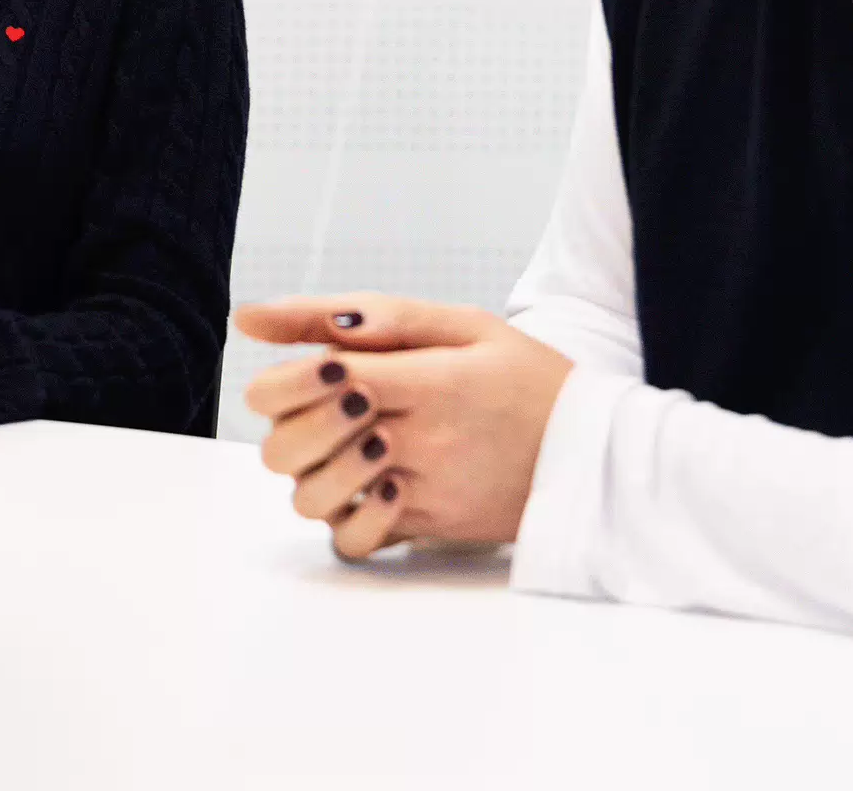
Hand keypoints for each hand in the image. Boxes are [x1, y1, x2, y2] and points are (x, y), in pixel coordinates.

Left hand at [233, 292, 573, 560]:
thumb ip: (366, 314)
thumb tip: (254, 316)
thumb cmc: (525, 376)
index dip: (291, 374)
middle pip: (294, 445)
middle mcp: (419, 443)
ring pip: (312, 497)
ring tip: (344, 441)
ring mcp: (422, 493)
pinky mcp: (428, 529)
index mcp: (427, 382)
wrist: (598, 454)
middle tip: (324, 403)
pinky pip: (352, 538)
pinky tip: (364, 483)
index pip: (315, 380)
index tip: (313, 366)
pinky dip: (340, 514)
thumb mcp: (461, 324)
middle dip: (287, 419)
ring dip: (309, 466)